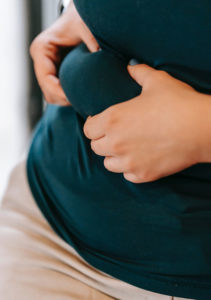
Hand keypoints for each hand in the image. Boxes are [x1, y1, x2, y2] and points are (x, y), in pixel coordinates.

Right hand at [30, 1, 98, 105]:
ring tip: (84, 100)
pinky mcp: (55, 76)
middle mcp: (41, 61)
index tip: (76, 98)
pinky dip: (69, 97)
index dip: (60, 92)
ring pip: (52, 96)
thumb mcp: (84, 26)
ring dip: (67, 100)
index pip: (46, 79)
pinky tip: (82, 96)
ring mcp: (47, 70)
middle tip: (84, 102)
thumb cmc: (79, 20)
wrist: (79, 18)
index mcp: (41, 49)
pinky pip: (59, 94)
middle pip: (48, 91)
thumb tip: (100, 55)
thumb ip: (91, 39)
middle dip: (65, 99)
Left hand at [83, 64, 207, 182]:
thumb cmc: (177, 102)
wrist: (201, 128)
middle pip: (96, 147)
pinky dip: (130, 169)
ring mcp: (129, 162)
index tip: (98, 122)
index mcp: (112, 119)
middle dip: (102, 140)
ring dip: (113, 156)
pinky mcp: (144, 175)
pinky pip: (127, 176)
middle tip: (113, 134)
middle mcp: (116, 143)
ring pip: (108, 164)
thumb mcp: (157, 81)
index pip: (88, 129)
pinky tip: (139, 159)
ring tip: (125, 148)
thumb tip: (130, 66)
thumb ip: (139, 72)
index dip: (92, 124)